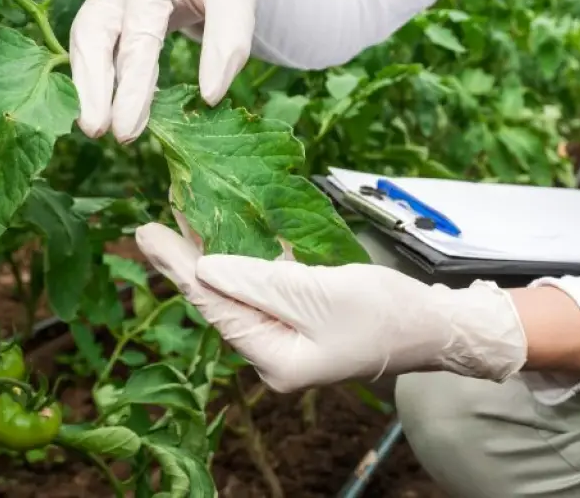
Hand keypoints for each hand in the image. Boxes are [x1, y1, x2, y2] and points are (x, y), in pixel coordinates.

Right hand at [69, 0, 258, 142]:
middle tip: (98, 131)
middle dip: (91, 87)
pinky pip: (98, 47)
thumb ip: (228, 43)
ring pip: (87, 41)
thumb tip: (209, 98)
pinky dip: (100, 77)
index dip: (131, 87)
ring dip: (88, 85)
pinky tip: (111, 108)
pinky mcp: (113, 13)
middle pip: (93, 35)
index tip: (127, 130)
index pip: (138, 36)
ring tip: (96, 128)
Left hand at [135, 222, 527, 392]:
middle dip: (186, 262)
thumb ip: (259, 281)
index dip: (178, 268)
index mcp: (274, 358)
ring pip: (238, 292)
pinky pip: (262, 289)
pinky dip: (243, 262)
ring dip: (210, 257)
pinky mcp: (301, 319)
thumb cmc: (384, 313)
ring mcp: (287, 338)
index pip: (214, 307)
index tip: (146, 233)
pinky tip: (225, 236)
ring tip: (179, 222)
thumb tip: (203, 267)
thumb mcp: (318, 294)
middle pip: (220, 301)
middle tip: (151, 224)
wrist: (433, 326)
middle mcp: (273, 353)